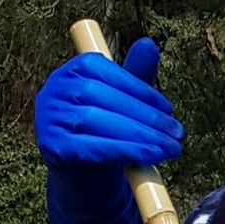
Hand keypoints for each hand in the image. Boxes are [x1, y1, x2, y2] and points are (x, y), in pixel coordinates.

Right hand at [36, 37, 182, 223]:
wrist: (82, 178)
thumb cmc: (105, 134)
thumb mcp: (121, 105)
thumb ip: (134, 79)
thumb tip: (149, 45)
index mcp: (72, 70)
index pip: (107, 73)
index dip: (140, 91)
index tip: (169, 109)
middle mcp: (54, 89)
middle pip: (102, 97)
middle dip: (144, 116)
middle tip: (177, 133)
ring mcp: (47, 117)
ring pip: (96, 121)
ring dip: (138, 135)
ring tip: (169, 148)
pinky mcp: (50, 146)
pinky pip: (90, 147)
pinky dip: (122, 151)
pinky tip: (148, 157)